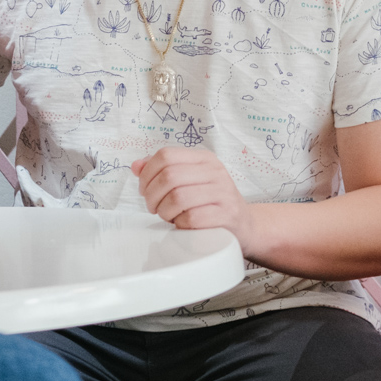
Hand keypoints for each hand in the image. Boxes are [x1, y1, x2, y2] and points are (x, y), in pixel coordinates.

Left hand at [132, 147, 258, 249]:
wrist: (244, 225)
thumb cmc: (210, 204)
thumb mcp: (189, 181)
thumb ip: (162, 172)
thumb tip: (136, 166)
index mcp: (204, 159)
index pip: (165, 155)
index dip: (147, 174)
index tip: (145, 190)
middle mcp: (215, 172)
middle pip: (169, 177)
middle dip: (153, 196)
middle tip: (154, 208)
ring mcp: (223, 193)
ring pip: (178, 198)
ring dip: (165, 212)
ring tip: (169, 216)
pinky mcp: (226, 215)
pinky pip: (191, 218)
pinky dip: (180, 224)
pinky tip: (183, 225)